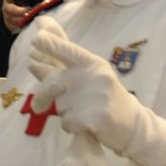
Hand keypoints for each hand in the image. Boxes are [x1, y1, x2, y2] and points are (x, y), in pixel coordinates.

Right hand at [2, 0, 34, 32]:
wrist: (10, 14)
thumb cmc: (19, 1)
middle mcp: (6, 6)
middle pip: (10, 9)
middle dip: (21, 10)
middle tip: (30, 9)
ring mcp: (8, 16)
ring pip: (14, 19)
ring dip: (23, 18)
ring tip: (32, 16)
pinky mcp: (10, 24)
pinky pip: (16, 26)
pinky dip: (23, 24)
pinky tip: (30, 22)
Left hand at [26, 17, 165, 165]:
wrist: (132, 124)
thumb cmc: (104, 98)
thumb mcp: (87, 77)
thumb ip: (60, 66)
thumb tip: (32, 55)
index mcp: (93, 63)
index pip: (68, 50)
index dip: (51, 44)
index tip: (36, 38)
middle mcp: (95, 76)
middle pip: (54, 82)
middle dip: (42, 95)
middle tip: (37, 106)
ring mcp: (97, 96)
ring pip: (59, 105)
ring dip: (64, 112)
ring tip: (80, 113)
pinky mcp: (96, 117)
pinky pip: (67, 122)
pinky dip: (70, 126)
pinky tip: (84, 125)